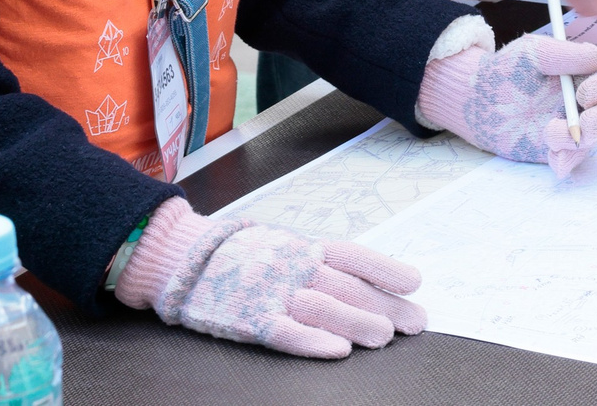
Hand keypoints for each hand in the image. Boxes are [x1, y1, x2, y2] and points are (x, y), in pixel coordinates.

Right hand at [115, 198, 424, 359]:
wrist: (180, 255)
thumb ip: (315, 260)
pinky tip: (337, 350)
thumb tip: (361, 280)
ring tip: (386, 337)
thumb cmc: (238, 254)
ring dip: (358, 321)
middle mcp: (291, 264)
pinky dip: (313, 340)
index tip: (416, 282)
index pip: (352, 255)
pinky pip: (285, 331)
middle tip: (416, 322)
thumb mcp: (280, 245)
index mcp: (301, 245)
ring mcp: (270, 290)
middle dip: (385, 304)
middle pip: (346, 285)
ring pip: (322, 306)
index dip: (385, 268)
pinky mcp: (248, 318)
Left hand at [417, 36, 596, 179]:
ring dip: (576, 140)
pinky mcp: (563, 148)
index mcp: (587, 70)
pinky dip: (566, 161)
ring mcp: (577, 125)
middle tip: (582, 124)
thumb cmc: (508, 69)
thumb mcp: (530, 52)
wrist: (480, 100)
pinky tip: (551, 156)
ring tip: (548, 133)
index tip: (583, 94)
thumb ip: (561, 53)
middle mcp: (588, 99)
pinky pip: (575, 160)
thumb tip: (595, 58)